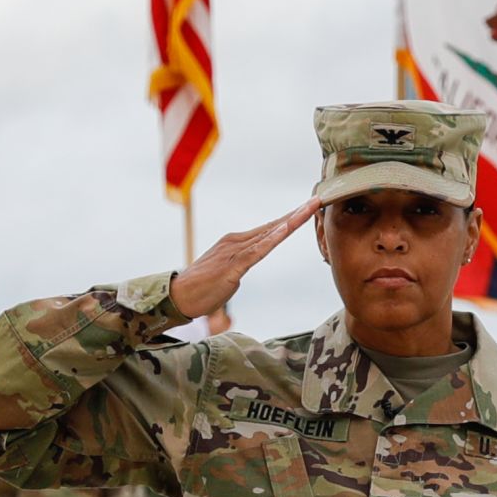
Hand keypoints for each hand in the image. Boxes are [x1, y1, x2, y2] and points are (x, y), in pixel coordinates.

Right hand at [169, 197, 319, 320]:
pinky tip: (285, 229)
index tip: (310, 208)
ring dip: (291, 221)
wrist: (178, 297)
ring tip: (309, 208)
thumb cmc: (201, 287)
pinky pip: (256, 251)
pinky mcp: (232, 267)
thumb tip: (249, 262)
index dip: (291, 218)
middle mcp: (236, 241)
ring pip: (269, 234)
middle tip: (318, 199)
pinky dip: (272, 239)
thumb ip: (240, 264)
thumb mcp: (228, 273)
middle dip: (297, 213)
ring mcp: (234, 252)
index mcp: (236, 242)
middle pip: (274, 226)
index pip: (270, 228)